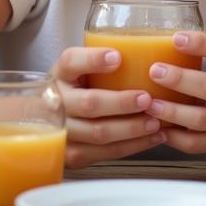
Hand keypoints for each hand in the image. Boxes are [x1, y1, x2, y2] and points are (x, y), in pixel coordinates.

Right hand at [51, 47, 164, 167]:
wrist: (50, 121)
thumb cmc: (78, 87)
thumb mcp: (82, 68)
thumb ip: (104, 59)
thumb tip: (148, 50)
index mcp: (61, 73)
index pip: (71, 61)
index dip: (93, 59)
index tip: (117, 57)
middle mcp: (56, 101)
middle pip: (89, 103)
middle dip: (121, 103)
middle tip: (146, 99)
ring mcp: (62, 131)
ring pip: (99, 133)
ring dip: (131, 129)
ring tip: (155, 122)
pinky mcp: (72, 155)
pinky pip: (104, 153)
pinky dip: (131, 146)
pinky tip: (151, 138)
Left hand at [150, 32, 205, 153]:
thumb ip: (197, 56)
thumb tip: (159, 43)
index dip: (201, 44)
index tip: (176, 39)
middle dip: (180, 79)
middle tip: (156, 72)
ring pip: (201, 118)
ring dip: (173, 111)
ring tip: (151, 104)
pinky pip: (195, 143)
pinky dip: (175, 137)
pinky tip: (160, 128)